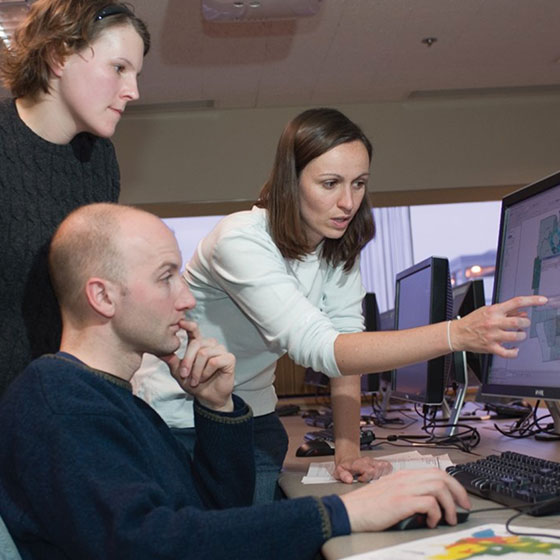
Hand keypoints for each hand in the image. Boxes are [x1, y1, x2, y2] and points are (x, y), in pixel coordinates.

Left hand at [160, 319, 235, 411]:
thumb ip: (171, 360)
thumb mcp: (179, 372)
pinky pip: (214, 361)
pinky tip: (205, 377)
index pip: (194, 330)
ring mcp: (221, 351)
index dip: (189, 325)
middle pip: (196, 344)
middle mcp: (210, 345)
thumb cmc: (195, 383)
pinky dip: (207, 372)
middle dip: (188, 361)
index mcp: (199, 345)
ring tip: (195, 380)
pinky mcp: (229, 358)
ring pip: (204, 353)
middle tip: (184, 375)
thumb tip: (159, 351)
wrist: (207, 398)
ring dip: (197, 370)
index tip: (180, 323)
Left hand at [334, 456, 391, 483]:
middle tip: (367, 480)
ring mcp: (374, 462)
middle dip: (374, 478)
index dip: (367, 478)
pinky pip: (388, 467)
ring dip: (381, 476)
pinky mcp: (379, 463)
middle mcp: (368, 461)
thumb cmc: (345, 467)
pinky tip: (380, 476)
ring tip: (372, 478)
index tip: (360, 480)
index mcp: (359, 463)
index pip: (370, 470)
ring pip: (385, 468)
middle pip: (379, 470)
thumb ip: (343, 475)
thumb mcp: (339, 471)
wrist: (348, 459)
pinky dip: (387, 472)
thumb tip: (349, 480)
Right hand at [340, 468, 469, 531]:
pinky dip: (436, 513)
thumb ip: (406, 493)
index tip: (459, 498)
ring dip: (449, 505)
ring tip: (449, 519)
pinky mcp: (400, 501)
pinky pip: (429, 503)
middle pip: (441, 476)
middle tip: (463, 507)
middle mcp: (404, 478)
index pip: (434, 471)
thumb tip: (427, 504)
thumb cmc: (366, 506)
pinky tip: (431, 522)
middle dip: (458, 491)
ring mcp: (403, 488)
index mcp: (402, 475)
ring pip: (438, 487)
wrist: (349, 511)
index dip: (452, 483)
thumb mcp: (389, 493)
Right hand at [452, 295, 547, 357]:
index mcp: (493, 311)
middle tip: (523, 325)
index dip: (532, 300)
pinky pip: (508, 352)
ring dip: (521, 336)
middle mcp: (493, 322)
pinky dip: (514, 351)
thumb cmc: (472, 321)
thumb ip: (506, 312)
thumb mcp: (487, 311)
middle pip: (519, 322)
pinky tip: (514, 348)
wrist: (457, 333)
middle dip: (525, 324)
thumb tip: (523, 313)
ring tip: (517, 335)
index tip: (542, 300)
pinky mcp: (490, 347)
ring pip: (517, 336)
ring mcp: (492, 336)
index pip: (516, 302)